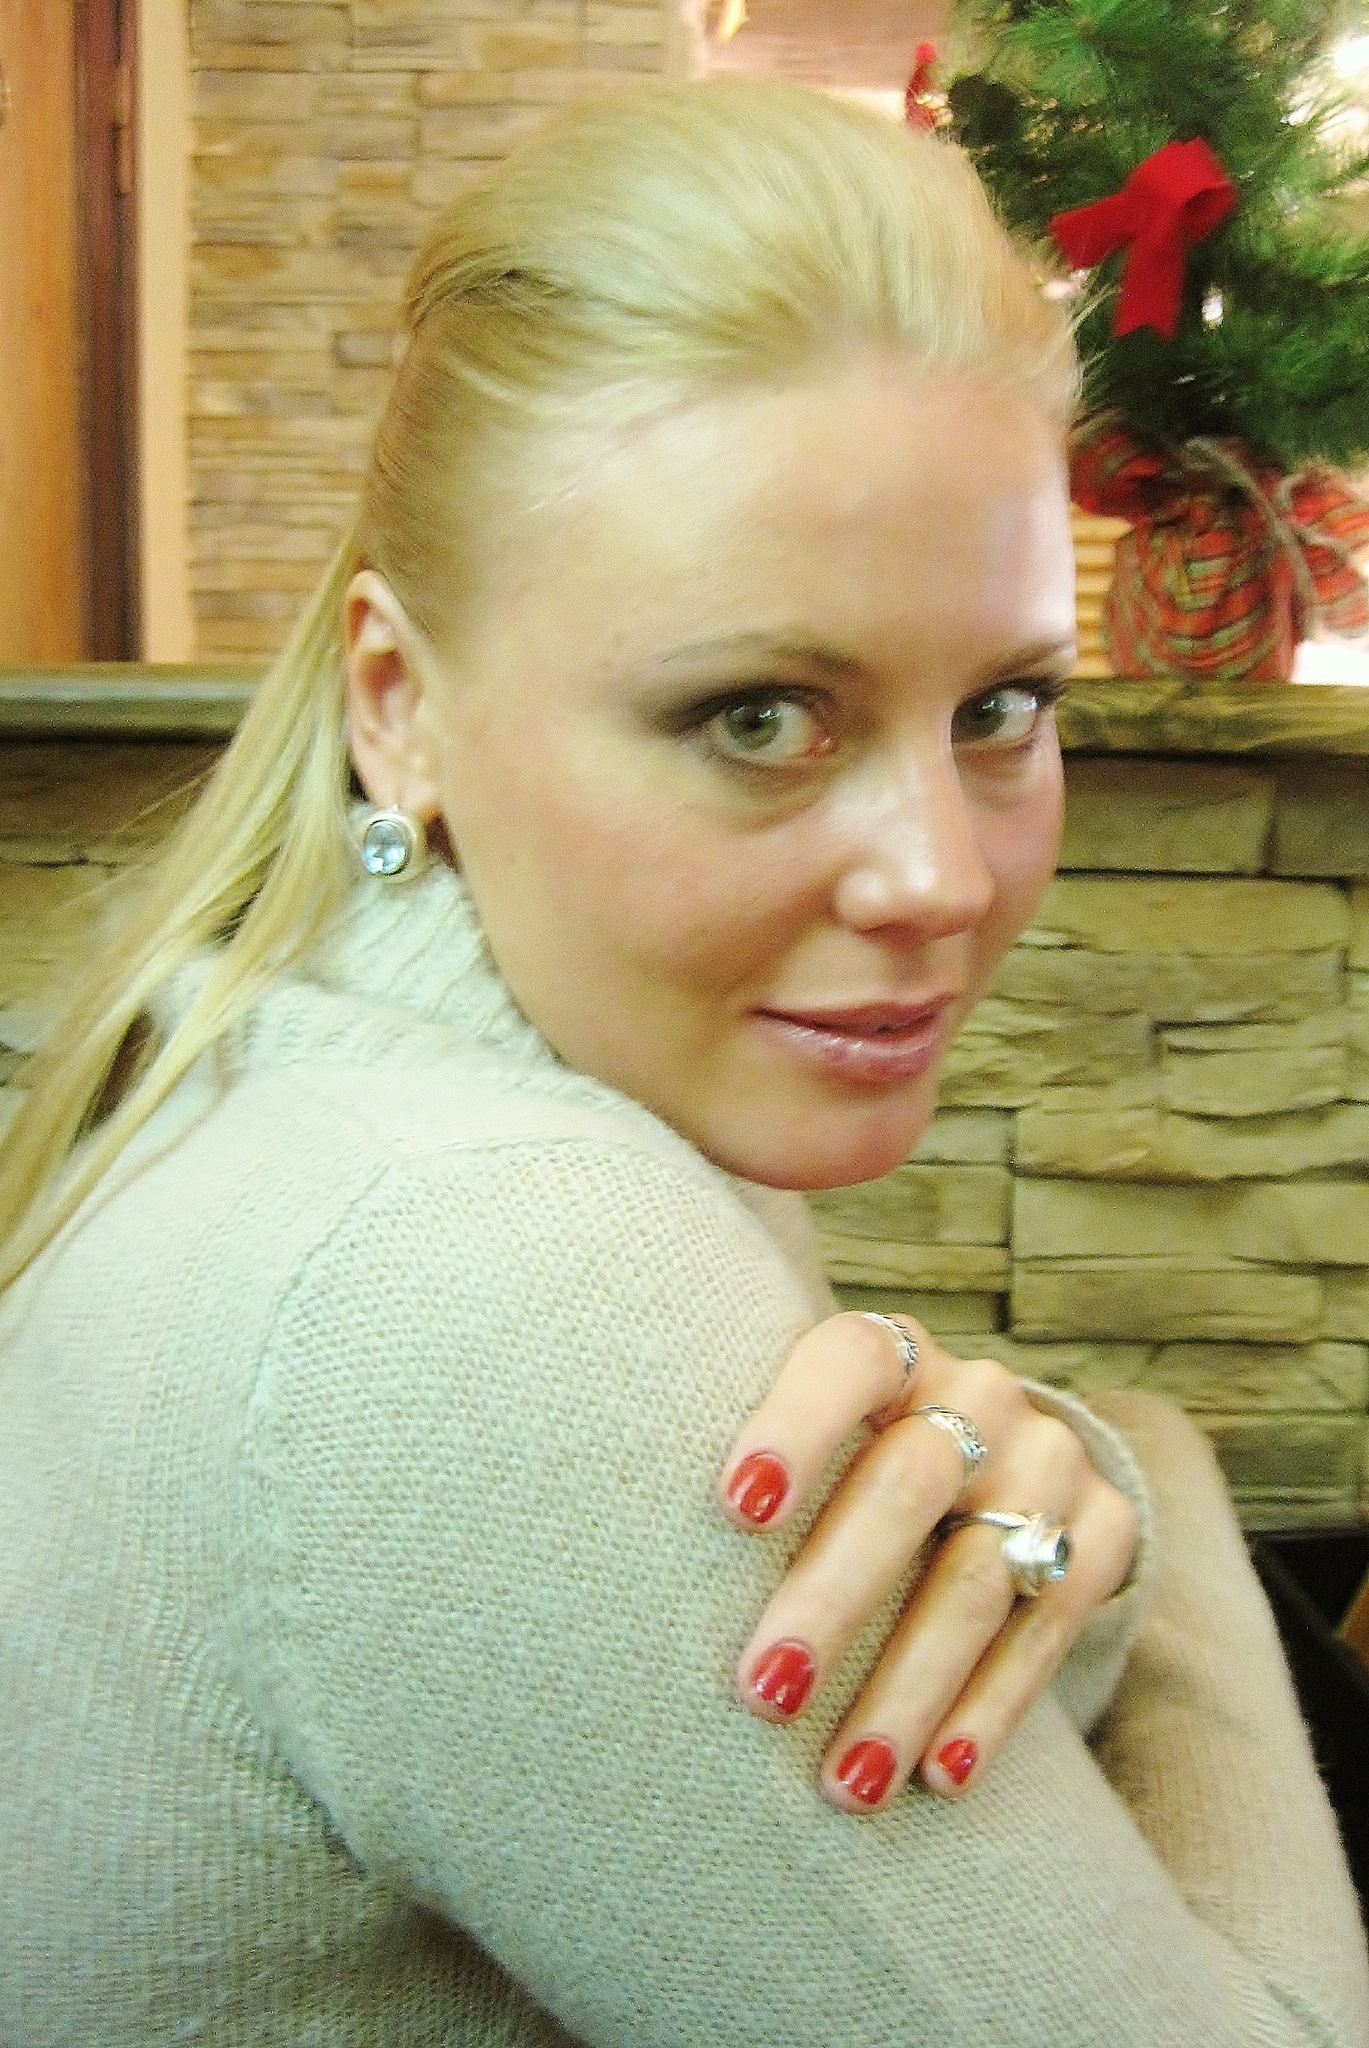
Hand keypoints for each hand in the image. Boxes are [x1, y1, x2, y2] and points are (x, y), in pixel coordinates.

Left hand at [717, 1310, 1137, 1810]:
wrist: (1003, 1462)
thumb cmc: (852, 1463)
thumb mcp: (818, 1437)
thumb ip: (757, 1473)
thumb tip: (627, 1568)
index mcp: (892, 1354)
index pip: (848, 1361)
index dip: (795, 1425)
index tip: (735, 1508)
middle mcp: (979, 1395)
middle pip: (908, 1486)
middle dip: (833, 1595)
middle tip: (763, 1691)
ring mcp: (1048, 1461)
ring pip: (974, 1578)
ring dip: (905, 1688)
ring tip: (844, 1779)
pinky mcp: (1104, 1533)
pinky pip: (1044, 1630)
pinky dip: (989, 1710)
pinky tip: (940, 1775)